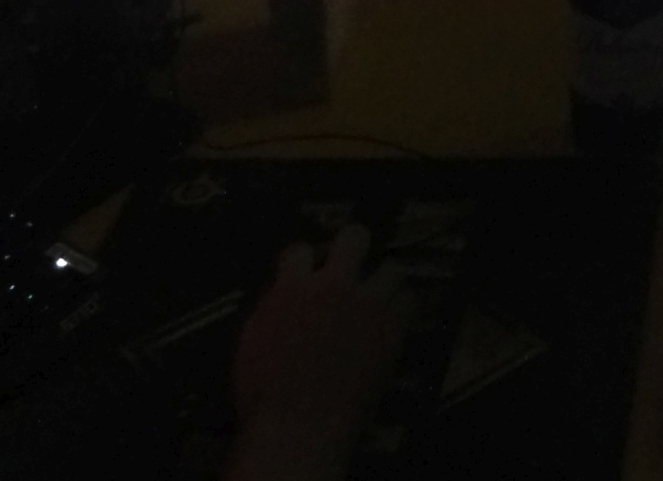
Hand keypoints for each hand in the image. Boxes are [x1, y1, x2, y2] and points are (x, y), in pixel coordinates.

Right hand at [225, 224, 409, 480]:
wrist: (301, 426)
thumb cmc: (265, 393)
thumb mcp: (253, 340)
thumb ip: (271, 307)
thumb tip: (281, 292)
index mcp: (293, 288)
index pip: (298, 249)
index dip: (303, 258)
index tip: (307, 269)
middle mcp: (334, 287)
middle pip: (354, 237)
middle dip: (352, 244)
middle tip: (350, 261)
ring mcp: (367, 306)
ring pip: (392, 268)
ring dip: (383, 280)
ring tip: (377, 295)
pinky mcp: (391, 330)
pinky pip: (408, 302)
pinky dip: (400, 308)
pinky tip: (391, 318)